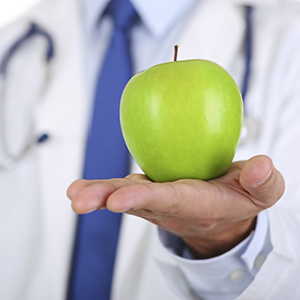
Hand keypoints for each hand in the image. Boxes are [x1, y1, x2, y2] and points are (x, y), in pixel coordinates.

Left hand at [67, 155, 283, 258]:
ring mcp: (153, 198)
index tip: (119, 200)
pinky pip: (122, 186)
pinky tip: (81, 186)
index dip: (144, 199)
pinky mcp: (146, 190)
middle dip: (108, 199)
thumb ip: (264, 182)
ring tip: (75, 193)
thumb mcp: (261, 193)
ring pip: (123, 195)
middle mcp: (167, 204)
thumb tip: (259, 165)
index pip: (168, 200)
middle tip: (81, 200)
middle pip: (135, 201)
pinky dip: (103, 186)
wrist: (219, 214)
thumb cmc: (236, 200)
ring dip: (98, 194)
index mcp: (194, 204)